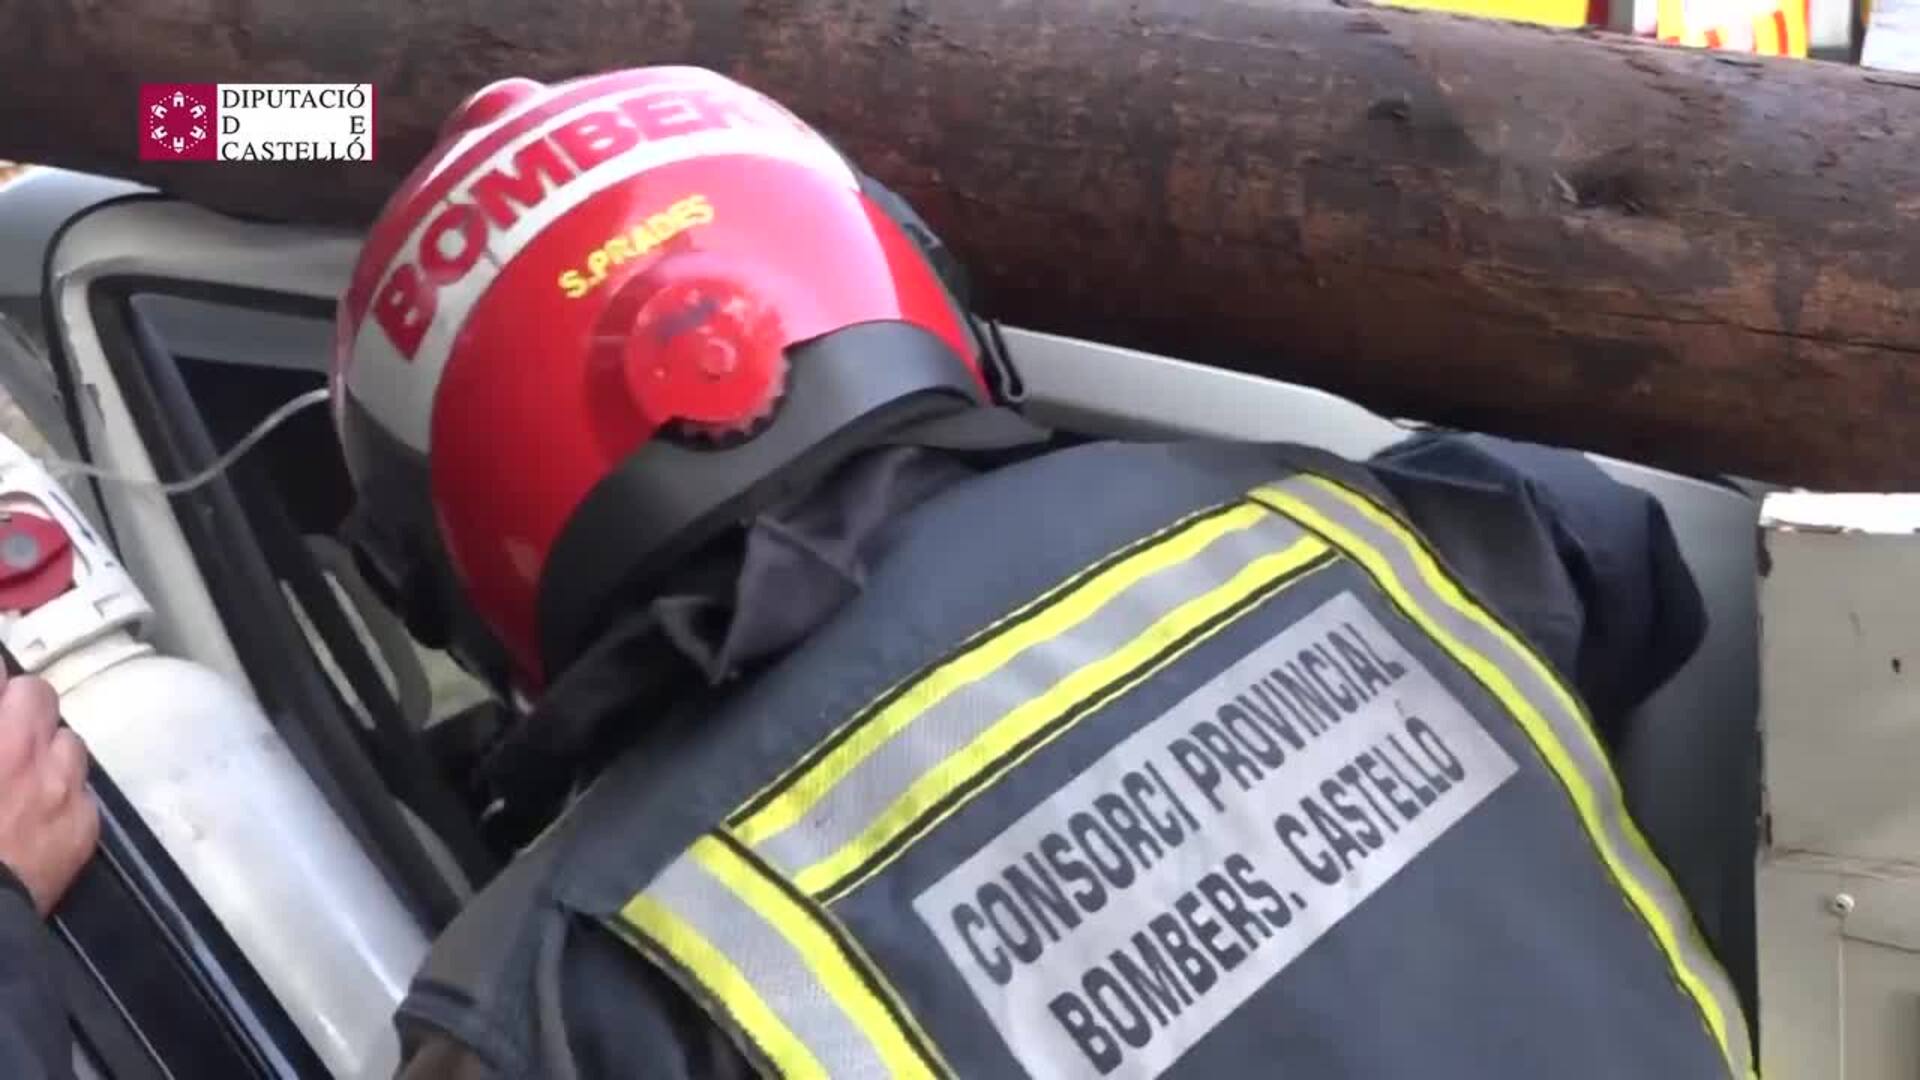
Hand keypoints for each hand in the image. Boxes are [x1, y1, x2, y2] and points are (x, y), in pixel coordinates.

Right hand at [0, 675, 97, 914]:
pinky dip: (62, 796)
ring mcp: (59, 784)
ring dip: (46, 750)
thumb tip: (2, 723)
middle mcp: (21, 746)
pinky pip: (83, 791)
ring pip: (68, 741)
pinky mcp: (84, 825)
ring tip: (20, 774)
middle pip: (35, 694)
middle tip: (1, 729)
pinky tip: (38, 815)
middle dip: (17, 704)